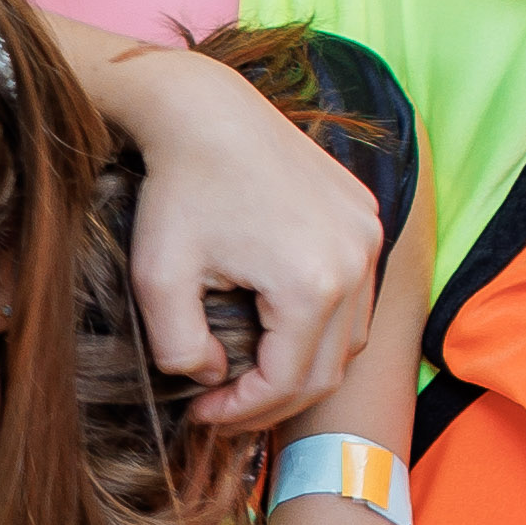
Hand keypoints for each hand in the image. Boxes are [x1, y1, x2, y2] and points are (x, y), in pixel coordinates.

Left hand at [100, 47, 384, 447]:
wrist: (205, 110)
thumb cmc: (177, 190)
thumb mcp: (157, 280)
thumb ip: (180, 350)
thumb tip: (215, 376)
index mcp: (310, 286)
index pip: (286, 385)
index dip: (241, 413)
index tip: (200, 413)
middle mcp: (355, 263)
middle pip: (327, 370)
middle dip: (273, 399)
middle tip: (224, 404)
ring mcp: (368, 236)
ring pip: (350, 336)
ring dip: (303, 364)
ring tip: (251, 367)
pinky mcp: (366, 215)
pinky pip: (357, 292)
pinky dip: (321, 320)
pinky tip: (276, 319)